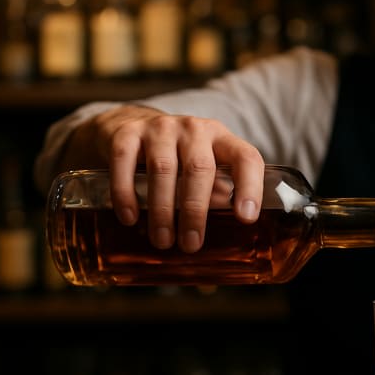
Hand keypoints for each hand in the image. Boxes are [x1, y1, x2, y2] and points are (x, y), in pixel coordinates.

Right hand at [62, 105, 264, 252]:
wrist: (131, 124)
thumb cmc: (178, 158)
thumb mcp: (204, 168)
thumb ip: (216, 196)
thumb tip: (221, 250)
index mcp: (222, 139)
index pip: (245, 157)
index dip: (250, 187)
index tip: (246, 219)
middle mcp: (194, 129)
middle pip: (199, 168)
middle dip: (195, 211)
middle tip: (191, 245)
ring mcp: (160, 127)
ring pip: (163, 168)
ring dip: (162, 209)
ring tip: (163, 241)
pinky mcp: (127, 133)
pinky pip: (125, 161)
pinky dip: (126, 193)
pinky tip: (130, 217)